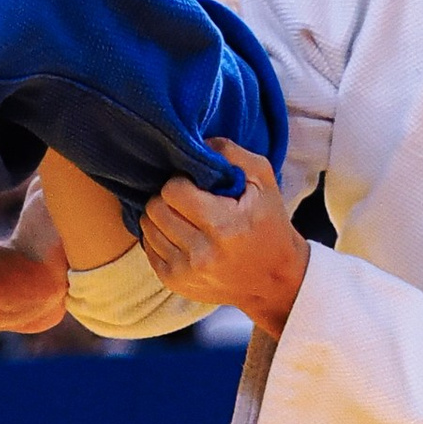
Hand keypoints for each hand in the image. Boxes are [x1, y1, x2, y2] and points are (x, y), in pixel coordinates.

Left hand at [139, 141, 308, 338]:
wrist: (275, 281)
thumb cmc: (270, 226)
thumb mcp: (264, 182)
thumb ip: (232, 154)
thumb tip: (198, 141)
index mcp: (224, 226)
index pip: (173, 190)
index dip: (182, 181)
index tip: (197, 186)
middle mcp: (201, 253)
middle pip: (155, 208)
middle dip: (168, 197)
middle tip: (188, 199)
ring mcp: (185, 272)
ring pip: (147, 227)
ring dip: (162, 216)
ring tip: (184, 216)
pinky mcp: (174, 282)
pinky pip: (148, 247)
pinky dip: (160, 236)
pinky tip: (181, 234)